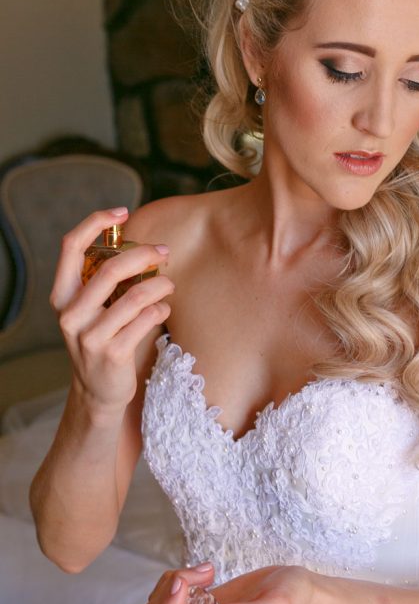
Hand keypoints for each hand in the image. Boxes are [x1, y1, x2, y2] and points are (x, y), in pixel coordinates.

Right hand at [49, 207, 173, 412]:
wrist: (99, 391)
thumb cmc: (103, 339)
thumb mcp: (93, 309)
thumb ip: (106, 282)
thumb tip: (144, 247)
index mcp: (63, 296)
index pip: (70, 246)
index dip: (95, 222)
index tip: (121, 211)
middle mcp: (71, 314)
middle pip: (110, 269)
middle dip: (144, 255)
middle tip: (164, 252)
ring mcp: (90, 336)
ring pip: (134, 296)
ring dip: (160, 285)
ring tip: (169, 285)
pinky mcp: (113, 353)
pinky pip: (146, 319)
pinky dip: (160, 309)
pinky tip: (163, 309)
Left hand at [144, 561, 317, 603]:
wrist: (304, 590)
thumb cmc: (294, 599)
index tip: (183, 582)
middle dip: (170, 592)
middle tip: (201, 572)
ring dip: (173, 583)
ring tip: (206, 571)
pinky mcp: (208, 600)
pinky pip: (176, 596)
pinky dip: (181, 579)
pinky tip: (208, 571)